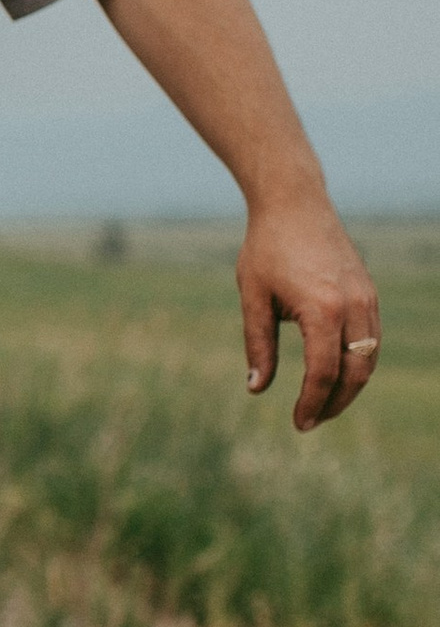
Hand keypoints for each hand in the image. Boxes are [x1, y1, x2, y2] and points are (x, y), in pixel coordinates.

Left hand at [239, 192, 381, 431]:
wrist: (294, 203)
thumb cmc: (266, 248)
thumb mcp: (253, 298)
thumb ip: (258, 345)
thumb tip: (256, 389)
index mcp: (321, 310)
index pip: (323, 373)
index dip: (311, 403)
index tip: (298, 423)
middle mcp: (352, 306)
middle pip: (354, 373)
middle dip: (335, 403)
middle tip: (310, 421)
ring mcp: (366, 299)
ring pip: (369, 358)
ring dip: (350, 387)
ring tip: (323, 404)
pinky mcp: (369, 293)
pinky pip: (371, 340)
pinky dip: (357, 363)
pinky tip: (335, 374)